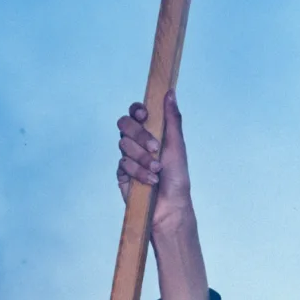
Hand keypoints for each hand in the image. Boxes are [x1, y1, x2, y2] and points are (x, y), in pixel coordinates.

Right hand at [116, 93, 191, 231]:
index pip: (136, 113)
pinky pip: (123, 163)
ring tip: (157, 170)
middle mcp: (138, 142)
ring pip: (124, 144)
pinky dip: (138, 172)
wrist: (170, 206)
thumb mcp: (177, 146)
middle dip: (140, 136)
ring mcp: (128, 157)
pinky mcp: (121, 173)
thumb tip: (170, 92)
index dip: (137, 110)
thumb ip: (172, 119)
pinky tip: (150, 181)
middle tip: (155, 148)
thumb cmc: (177, 177)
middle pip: (124, 124)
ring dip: (143, 158)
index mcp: (151, 132)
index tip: (145, 116)